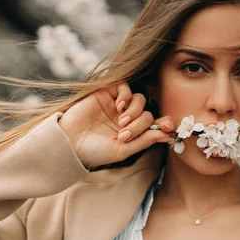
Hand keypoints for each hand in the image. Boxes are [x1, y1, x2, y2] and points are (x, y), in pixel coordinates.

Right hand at [58, 82, 174, 169]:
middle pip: (147, 114)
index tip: (170, 127)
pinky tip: (118, 107)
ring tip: (121, 123)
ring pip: (140, 100)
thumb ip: (145, 140)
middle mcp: (128, 119)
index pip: (155, 125)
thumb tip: (168, 134)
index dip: (164, 124)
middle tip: (125, 134)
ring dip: (134, 112)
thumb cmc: (95, 152)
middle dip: (140, 124)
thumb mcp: (123, 150)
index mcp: (133, 134)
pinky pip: (125, 87)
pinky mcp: (107, 94)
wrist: (69, 142)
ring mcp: (117, 106)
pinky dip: (126, 95)